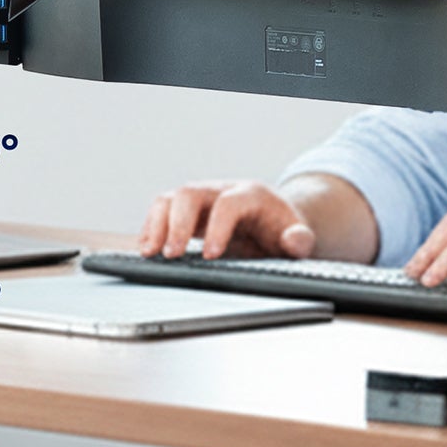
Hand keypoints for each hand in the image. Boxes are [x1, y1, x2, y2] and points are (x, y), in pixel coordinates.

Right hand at [138, 180, 317, 260]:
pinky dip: (151, 229)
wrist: (274, 222)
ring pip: (169, 198)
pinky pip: (161, 211)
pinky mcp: (187, 211)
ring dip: (155, 224)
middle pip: (190, 193)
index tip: (211, 256)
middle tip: (171, 255)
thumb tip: (295, 240)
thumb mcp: (298, 237)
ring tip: (150, 252)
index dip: (217, 228)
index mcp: (251, 195)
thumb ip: (299, 240)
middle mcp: (222, 190)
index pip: (228, 204)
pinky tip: (147, 249)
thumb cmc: (282, 231)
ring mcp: (202, 199)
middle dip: (177, 224)